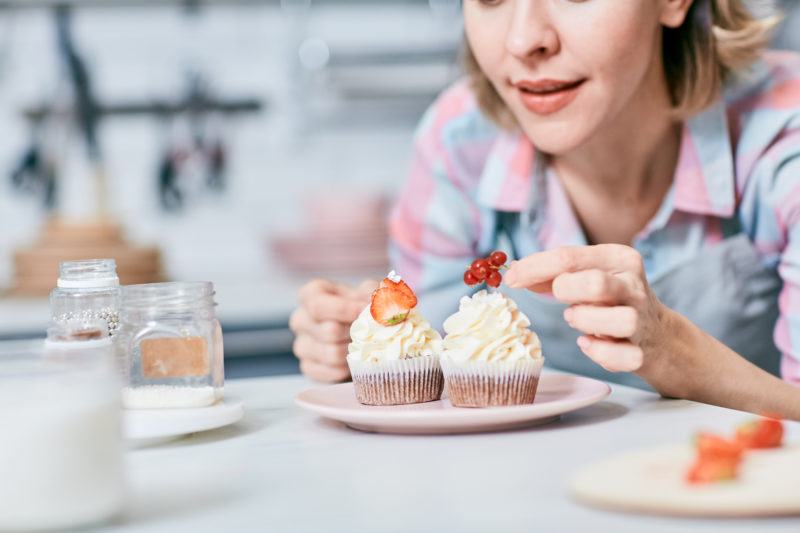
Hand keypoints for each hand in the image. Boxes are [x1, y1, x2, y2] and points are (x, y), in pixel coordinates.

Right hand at [290, 279, 376, 381]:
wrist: (361, 330)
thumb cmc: (362, 306)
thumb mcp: (368, 293)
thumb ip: (371, 296)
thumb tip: (377, 310)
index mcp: (310, 295)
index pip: (318, 305)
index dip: (345, 310)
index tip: (366, 312)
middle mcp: (300, 319)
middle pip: (329, 331)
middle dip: (357, 333)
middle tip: (374, 331)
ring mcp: (301, 345)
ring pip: (332, 353)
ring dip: (356, 351)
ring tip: (368, 344)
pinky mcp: (308, 367)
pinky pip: (330, 372)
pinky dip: (349, 368)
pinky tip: (357, 359)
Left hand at [504, 245, 667, 373]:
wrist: (656, 335)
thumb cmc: (609, 300)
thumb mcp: (586, 276)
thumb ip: (552, 274)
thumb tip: (513, 273)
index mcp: (619, 258)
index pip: (568, 257)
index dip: (533, 268)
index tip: (510, 279)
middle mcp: (634, 285)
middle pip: (595, 284)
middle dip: (567, 292)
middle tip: (562, 301)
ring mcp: (642, 319)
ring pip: (618, 320)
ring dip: (586, 322)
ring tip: (577, 319)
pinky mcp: (642, 352)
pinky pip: (620, 356)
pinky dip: (598, 352)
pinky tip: (588, 343)